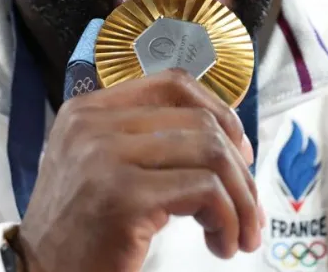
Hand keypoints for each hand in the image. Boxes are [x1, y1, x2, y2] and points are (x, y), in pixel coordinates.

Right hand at [17, 69, 262, 271]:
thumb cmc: (79, 230)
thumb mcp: (100, 166)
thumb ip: (145, 140)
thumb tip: (229, 139)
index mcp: (88, 110)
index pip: (172, 83)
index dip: (219, 112)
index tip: (238, 152)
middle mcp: (93, 125)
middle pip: (201, 122)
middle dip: (239, 169)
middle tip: (248, 209)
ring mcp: (106, 157)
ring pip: (210, 153)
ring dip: (240, 199)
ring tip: (237, 234)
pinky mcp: (123, 196)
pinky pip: (205, 192)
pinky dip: (228, 220)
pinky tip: (221, 244)